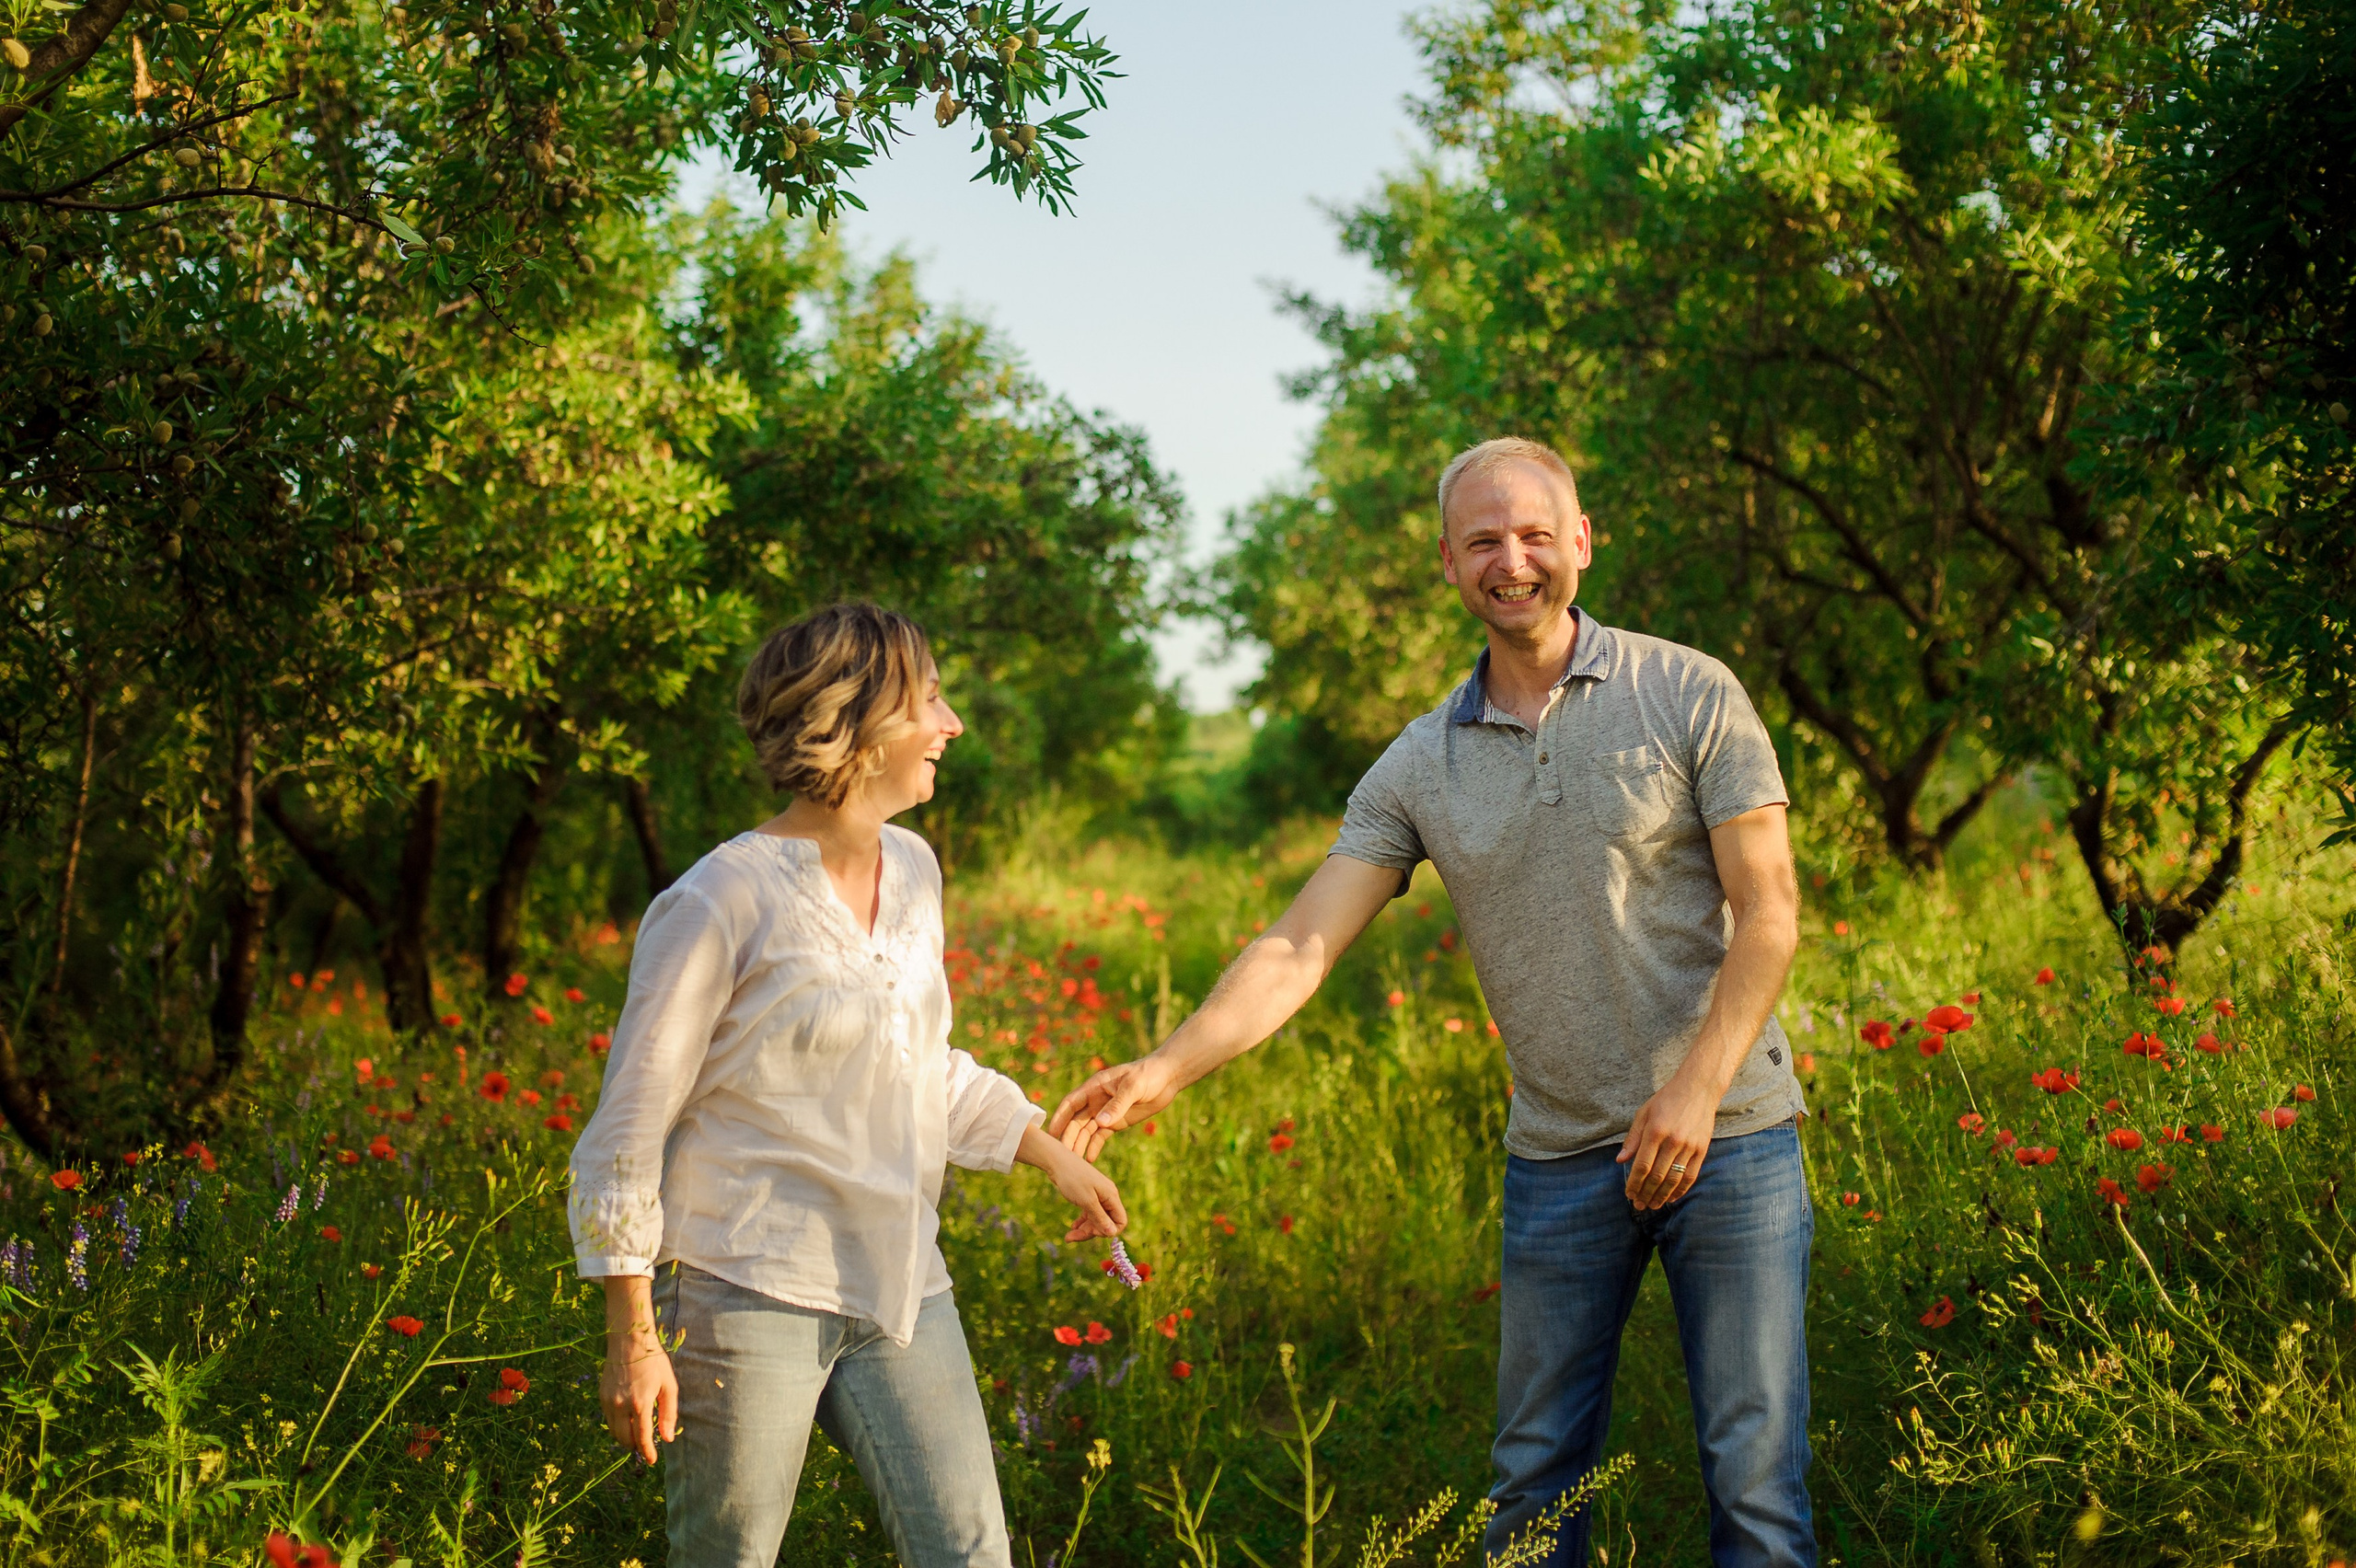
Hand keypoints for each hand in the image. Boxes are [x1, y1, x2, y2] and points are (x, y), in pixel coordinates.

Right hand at [598, 1279, 677, 1464]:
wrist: (629, 1341)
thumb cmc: (654, 1361)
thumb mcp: (669, 1386)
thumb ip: (668, 1414)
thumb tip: (667, 1439)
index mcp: (641, 1404)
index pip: (642, 1438)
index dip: (648, 1452)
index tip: (653, 1460)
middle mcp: (622, 1406)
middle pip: (626, 1439)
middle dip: (636, 1447)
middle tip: (646, 1447)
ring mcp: (609, 1401)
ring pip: (615, 1432)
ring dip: (625, 1439)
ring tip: (637, 1436)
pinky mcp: (602, 1396)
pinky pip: (609, 1420)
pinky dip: (618, 1426)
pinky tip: (627, 1421)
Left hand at [1045, 1140, 1128, 1240]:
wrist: (1057, 1161)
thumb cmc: (1072, 1179)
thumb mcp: (1087, 1201)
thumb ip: (1100, 1218)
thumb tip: (1112, 1233)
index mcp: (1111, 1196)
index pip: (1120, 1221)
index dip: (1109, 1231)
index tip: (1092, 1232)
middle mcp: (1107, 1196)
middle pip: (1106, 1222)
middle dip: (1091, 1232)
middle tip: (1071, 1237)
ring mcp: (1097, 1195)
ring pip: (1096, 1219)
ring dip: (1084, 1229)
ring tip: (1068, 1236)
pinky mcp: (1087, 1195)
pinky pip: (1089, 1213)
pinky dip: (1082, 1221)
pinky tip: (1072, 1227)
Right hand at [1048, 1054, 1178, 1163]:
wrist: (1166, 1078)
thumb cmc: (1147, 1075)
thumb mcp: (1133, 1087)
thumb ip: (1117, 1105)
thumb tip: (1100, 1122)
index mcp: (1095, 1087)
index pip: (1071, 1103)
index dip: (1060, 1117)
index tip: (1052, 1133)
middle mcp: (1095, 1101)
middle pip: (1076, 1121)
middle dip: (1068, 1136)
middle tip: (1062, 1154)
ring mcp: (1105, 1112)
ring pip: (1086, 1131)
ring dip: (1079, 1144)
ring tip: (1074, 1161)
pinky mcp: (1116, 1122)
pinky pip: (1101, 1136)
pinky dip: (1094, 1146)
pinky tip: (1090, 1159)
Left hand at [1615, 1073, 1721, 1210]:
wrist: (1698, 1089)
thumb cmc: (1666, 1100)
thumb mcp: (1643, 1113)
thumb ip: (1632, 1139)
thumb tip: (1620, 1161)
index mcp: (1655, 1131)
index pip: (1642, 1165)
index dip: (1634, 1183)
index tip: (1629, 1194)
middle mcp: (1673, 1141)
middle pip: (1657, 1176)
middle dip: (1646, 1194)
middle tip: (1638, 1205)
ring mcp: (1690, 1146)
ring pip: (1674, 1179)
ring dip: (1662, 1196)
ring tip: (1653, 1205)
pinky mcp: (1702, 1150)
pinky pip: (1691, 1176)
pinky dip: (1681, 1190)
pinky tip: (1671, 1197)